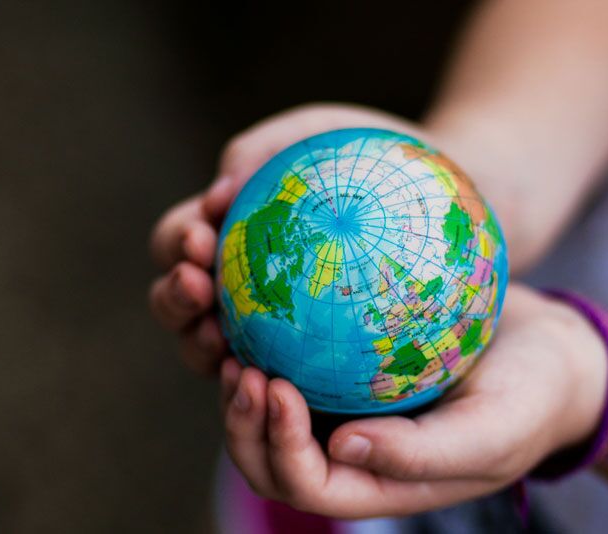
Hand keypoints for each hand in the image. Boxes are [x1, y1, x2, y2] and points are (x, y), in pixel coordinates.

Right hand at [148, 103, 435, 374]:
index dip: (176, 245)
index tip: (202, 239)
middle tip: (199, 288)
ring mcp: (259, 327)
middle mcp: (230, 284)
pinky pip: (271, 381)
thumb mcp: (315, 133)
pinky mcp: (300, 363)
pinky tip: (281, 381)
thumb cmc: (366, 158)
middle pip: (175, 304)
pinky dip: (262, 384)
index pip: (180, 243)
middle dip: (174, 301)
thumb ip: (263, 149)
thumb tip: (221, 191)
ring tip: (227, 344)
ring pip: (209, 351)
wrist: (433, 196)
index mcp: (224, 234)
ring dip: (203, 349)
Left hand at [220, 284, 607, 518]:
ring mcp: (351, 407)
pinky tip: (267, 293)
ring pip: (274, 408)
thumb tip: (342, 450)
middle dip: (241, 420)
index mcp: (380, 481)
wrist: (550, 353)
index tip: (274, 382)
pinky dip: (274, 337)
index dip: (276, 444)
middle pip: (272, 454)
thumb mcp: (493, 432)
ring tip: (230, 334)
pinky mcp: (354, 365)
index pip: (307, 482)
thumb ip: (424, 456)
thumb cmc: (530, 400)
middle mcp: (354, 450)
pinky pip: (302, 356)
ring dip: (244, 383)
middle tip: (236, 363)